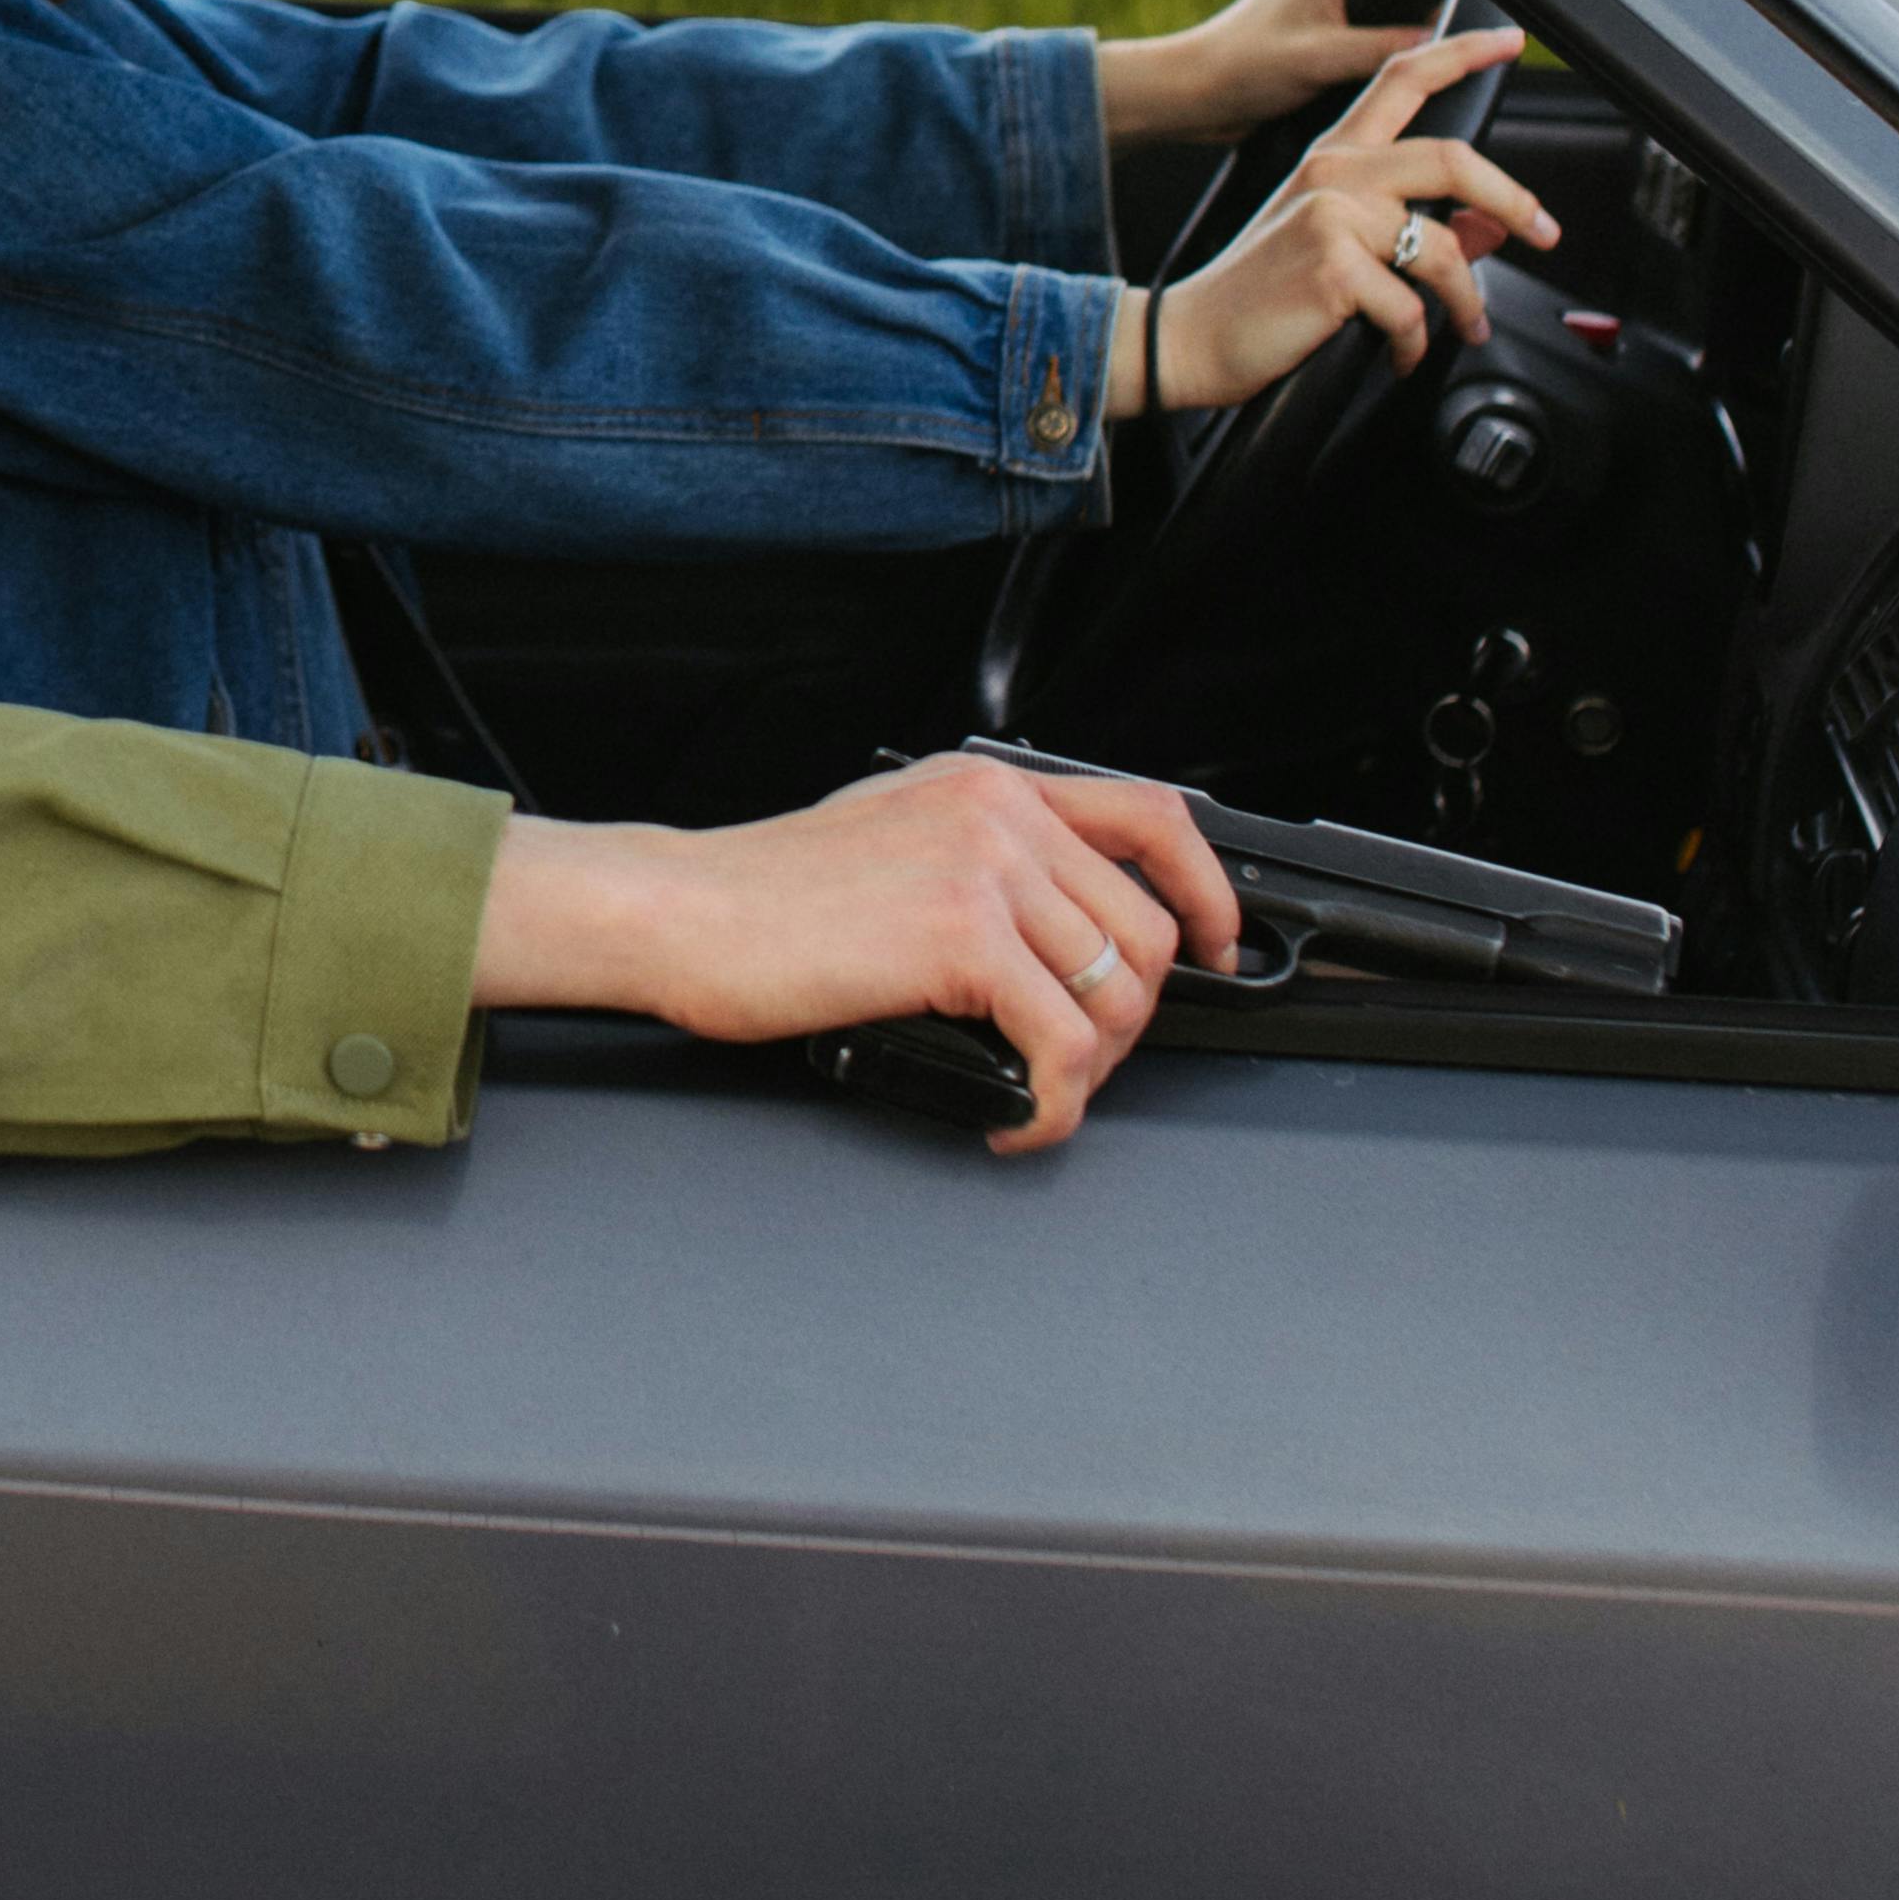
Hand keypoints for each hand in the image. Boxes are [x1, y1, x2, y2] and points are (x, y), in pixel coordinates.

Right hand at [471, 751, 1243, 1155]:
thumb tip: (1056, 932)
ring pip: (1115, 993)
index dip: (1208, 892)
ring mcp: (984, 869)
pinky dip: (1055, 1103)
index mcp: (987, 784)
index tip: (1215, 950)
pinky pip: (1063, 1045)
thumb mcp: (891, 834)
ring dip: (1091, 1069)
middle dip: (1130, 1019)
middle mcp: (998, 813)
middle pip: (1144, 929)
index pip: (1152, 816)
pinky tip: (1015, 1115)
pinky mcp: (961, 938)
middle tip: (1078, 1064)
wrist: (682, 913)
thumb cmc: (762, 891)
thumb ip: (980, 856)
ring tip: (1039, 1091)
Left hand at [1097, 0, 1447, 154]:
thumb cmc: (1241, 66)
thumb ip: (1388, 48)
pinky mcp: (1339, 24)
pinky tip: (1410, 76)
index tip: (1485, 8)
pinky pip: (1391, 31)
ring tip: (1433, 64)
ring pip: (1410, 8)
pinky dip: (1402, 51)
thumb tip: (1447, 46)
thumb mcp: (1323, 58)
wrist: (1196, 95)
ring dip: (1422, 34)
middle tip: (1466, 46)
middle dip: (1444, 10)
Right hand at [1139, 27, 1555, 414]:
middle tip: (1544, 233)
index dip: (1461, 52)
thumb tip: (1489, 228)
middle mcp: (1334, 172)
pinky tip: (1401, 356)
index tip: (1509, 40)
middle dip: (1514, 200)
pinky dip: (1417, 345)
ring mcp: (1332, 216)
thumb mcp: (1335, 243)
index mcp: (1333, 154)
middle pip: (1452, 158)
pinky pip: (1413, 310)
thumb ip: (1412, 226)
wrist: (1191, 336)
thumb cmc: (1260, 290)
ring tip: (1466, 328)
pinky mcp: (1333, 267)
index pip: (1401, 79)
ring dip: (1467, 302)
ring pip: (1443, 250)